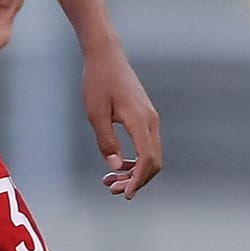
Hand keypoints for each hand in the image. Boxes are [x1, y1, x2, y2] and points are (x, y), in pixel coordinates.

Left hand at [82, 47, 161, 199]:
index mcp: (139, 120)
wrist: (106, 56)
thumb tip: (116, 167)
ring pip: (152, 154)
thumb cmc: (98, 82)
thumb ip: (106, 141)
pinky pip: (147, 145)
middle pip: (154, 161)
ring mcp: (150, 118)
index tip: (125, 194)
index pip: (148, 159)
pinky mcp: (145, 116)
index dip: (138, 180)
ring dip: (135, 172)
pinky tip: (118, 165)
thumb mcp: (95, 113)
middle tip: (111, 189)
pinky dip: (136, 159)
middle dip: (136, 180)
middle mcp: (150, 120)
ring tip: (109, 181)